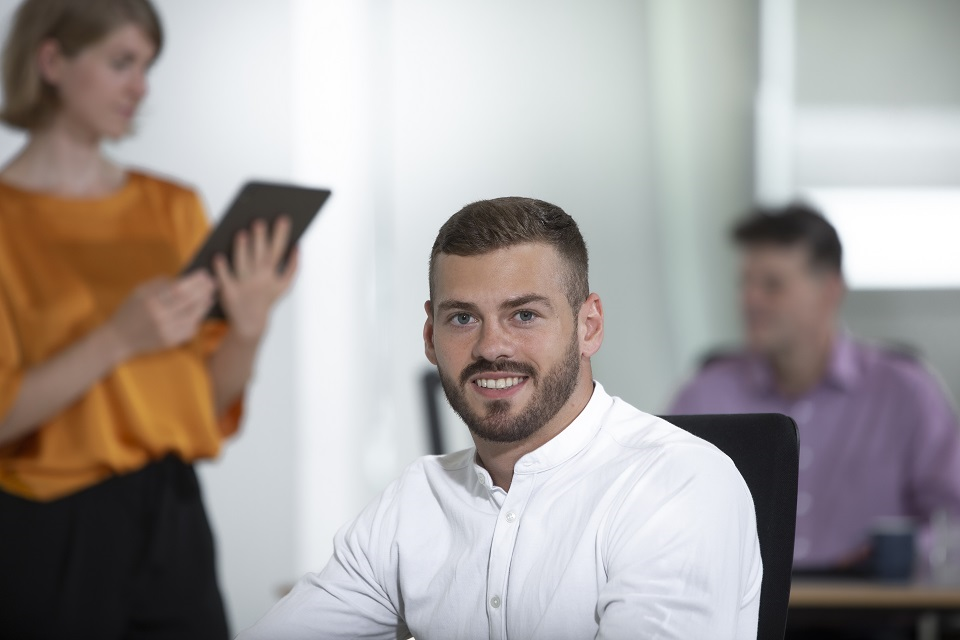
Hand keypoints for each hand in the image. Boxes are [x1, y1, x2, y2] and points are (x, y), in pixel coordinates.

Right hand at [106, 271, 215, 359]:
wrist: (118, 338)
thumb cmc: (130, 311)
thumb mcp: (139, 291)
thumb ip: (160, 283)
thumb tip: (185, 277)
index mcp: (150, 300)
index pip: (180, 288)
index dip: (195, 281)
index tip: (204, 273)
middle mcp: (159, 316)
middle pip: (189, 301)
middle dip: (204, 290)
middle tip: (213, 283)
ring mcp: (166, 330)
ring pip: (193, 315)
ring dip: (204, 304)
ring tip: (211, 295)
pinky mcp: (170, 341)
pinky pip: (189, 329)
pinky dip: (197, 318)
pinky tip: (202, 310)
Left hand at [213, 216, 298, 339]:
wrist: (250, 324)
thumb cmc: (265, 300)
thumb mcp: (284, 287)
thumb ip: (293, 268)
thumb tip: (297, 247)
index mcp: (273, 276)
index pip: (279, 252)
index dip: (282, 235)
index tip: (282, 218)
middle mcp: (260, 280)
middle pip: (261, 256)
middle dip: (262, 238)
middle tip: (259, 220)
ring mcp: (244, 286)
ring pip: (244, 265)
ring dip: (243, 249)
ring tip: (241, 233)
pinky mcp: (229, 293)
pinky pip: (225, 279)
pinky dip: (221, 268)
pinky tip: (218, 256)